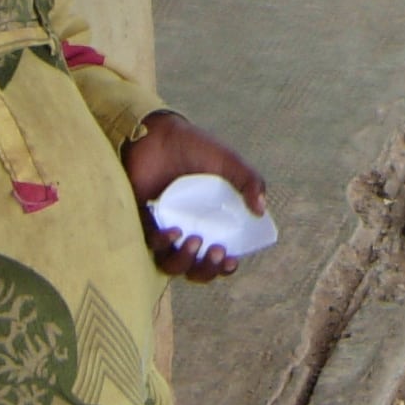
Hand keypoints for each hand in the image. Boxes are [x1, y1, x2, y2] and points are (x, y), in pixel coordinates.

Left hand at [125, 111, 268, 282]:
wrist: (161, 134)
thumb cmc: (195, 148)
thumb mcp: (228, 163)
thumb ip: (249, 181)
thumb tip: (261, 210)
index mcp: (210, 223)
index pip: (218, 258)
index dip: (225, 267)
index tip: (232, 259)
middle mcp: (187, 231)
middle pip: (196, 270)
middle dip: (208, 270)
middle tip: (217, 251)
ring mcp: (165, 229)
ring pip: (172, 265)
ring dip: (185, 261)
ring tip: (195, 241)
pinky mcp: (143, 223)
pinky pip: (150, 246)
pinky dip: (163, 243)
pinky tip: (173, 230)